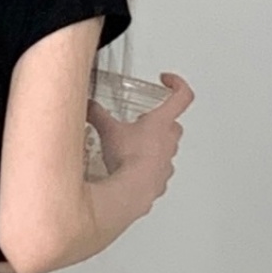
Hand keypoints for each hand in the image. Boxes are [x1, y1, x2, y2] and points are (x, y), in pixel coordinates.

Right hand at [87, 71, 194, 208]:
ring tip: (135, 148)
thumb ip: (98, 115)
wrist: (132, 191)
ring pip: (167, 149)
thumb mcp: (109, 131)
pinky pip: (159, 171)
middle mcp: (169, 142)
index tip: (167, 81)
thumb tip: (89, 106)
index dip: (177, 84)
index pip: (182, 96)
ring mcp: (167, 163)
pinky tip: (133, 170)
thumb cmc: (128, 159)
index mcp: (162, 122)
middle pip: (174, 125)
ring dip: (155, 146)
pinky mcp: (161, 181)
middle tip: (146, 122)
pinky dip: (149, 168)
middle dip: (161, 122)